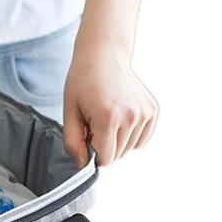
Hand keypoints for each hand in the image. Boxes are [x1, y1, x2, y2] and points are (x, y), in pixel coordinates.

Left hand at [63, 40, 157, 167]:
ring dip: (116, 140)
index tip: (87, 134)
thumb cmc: (82, 81)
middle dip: (103, 145)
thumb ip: (73, 142)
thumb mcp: (70, 112)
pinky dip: (129, 135)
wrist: (103, 55)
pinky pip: (140, 139)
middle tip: (94, 122)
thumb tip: (83, 165)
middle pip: (117, 155)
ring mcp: (144, 113)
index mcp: (108, 118)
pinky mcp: (152, 111)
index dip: (92, 152)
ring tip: (106, 117)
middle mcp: (131, 116)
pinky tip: (119, 118)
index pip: (105, 159)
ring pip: (129, 149)